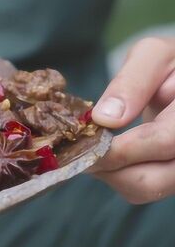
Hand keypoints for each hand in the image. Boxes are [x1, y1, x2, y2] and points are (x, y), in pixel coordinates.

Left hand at [91, 37, 174, 203]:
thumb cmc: (170, 64)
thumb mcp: (153, 56)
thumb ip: (132, 82)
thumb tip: (105, 118)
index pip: (163, 141)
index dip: (121, 146)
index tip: (87, 140)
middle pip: (150, 179)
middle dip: (107, 165)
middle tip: (80, 147)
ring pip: (143, 190)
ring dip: (109, 173)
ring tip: (94, 146)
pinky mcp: (171, 177)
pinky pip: (141, 189)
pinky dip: (116, 175)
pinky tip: (108, 152)